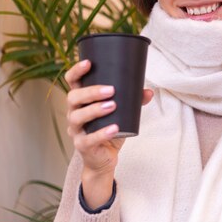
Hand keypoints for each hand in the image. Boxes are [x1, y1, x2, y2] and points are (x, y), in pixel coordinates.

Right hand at [65, 60, 153, 206]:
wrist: (104, 159)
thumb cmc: (109, 129)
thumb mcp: (122, 113)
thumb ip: (133, 101)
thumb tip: (149, 91)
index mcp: (81, 101)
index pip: (72, 82)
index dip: (76, 71)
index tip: (89, 62)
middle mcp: (74, 113)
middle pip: (73, 97)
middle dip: (91, 92)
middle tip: (111, 90)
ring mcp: (76, 130)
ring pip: (77, 117)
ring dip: (95, 110)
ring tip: (112, 106)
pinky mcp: (82, 146)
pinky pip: (88, 139)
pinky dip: (102, 133)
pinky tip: (114, 128)